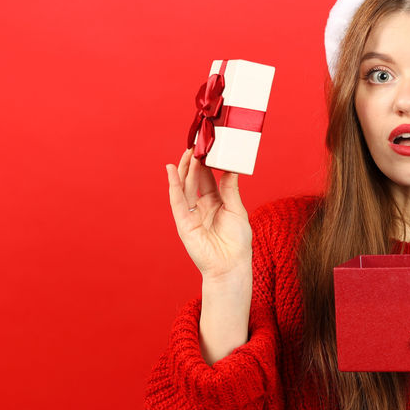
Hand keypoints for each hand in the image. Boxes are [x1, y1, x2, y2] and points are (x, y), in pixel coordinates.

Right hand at [165, 148, 251, 281]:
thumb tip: (230, 167)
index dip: (207, 163)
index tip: (208, 146)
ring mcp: (190, 214)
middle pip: (194, 179)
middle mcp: (201, 206)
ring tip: (188, 151)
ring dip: (185, 168)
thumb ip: (230, 189)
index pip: (208, 178)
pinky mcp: (183, 223)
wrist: (231, 266)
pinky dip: (173, 185)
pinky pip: (177, 200)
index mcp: (215, 203)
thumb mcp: (237, 210)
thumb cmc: (237, 242)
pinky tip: (172, 170)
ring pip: (184, 186)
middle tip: (196, 144)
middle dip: (194, 162)